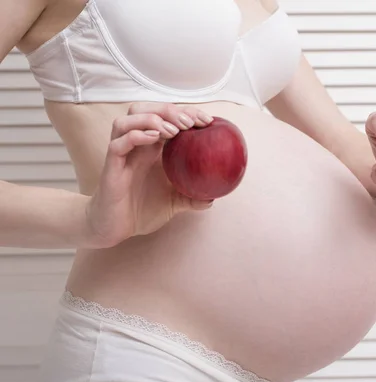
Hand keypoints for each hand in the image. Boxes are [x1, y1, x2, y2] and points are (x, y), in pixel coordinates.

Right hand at [84, 102, 213, 247]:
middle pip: (147, 109)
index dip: (186, 112)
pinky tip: (153, 139)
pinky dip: (135, 135)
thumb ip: (193, 198)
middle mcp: (137, 145)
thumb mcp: (174, 202)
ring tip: (173, 130)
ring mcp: (123, 153)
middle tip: (190, 122)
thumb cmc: (142, 209)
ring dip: (152, 119)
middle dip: (170, 110)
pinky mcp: (111, 166)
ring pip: (128, 119)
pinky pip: (118, 143)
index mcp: (152, 147)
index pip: (167, 117)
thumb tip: (213, 198)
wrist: (116, 228)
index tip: (207, 120)